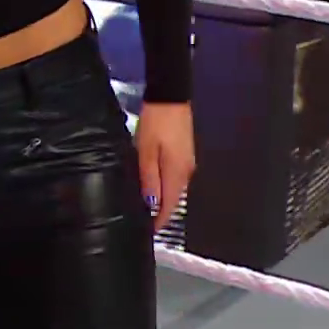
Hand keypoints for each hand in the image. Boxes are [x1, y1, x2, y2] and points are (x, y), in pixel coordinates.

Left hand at [136, 101, 195, 231]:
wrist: (170, 97)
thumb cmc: (155, 123)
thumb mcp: (145, 150)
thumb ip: (148, 178)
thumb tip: (150, 205)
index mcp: (177, 174)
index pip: (169, 206)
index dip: (158, 220)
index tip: (146, 231)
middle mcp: (186, 173)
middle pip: (173, 199)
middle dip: (159, 212)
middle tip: (140, 220)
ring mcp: (187, 163)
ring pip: (174, 189)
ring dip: (161, 199)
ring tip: (143, 205)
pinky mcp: (184, 154)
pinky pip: (174, 177)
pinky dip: (164, 186)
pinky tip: (152, 185)